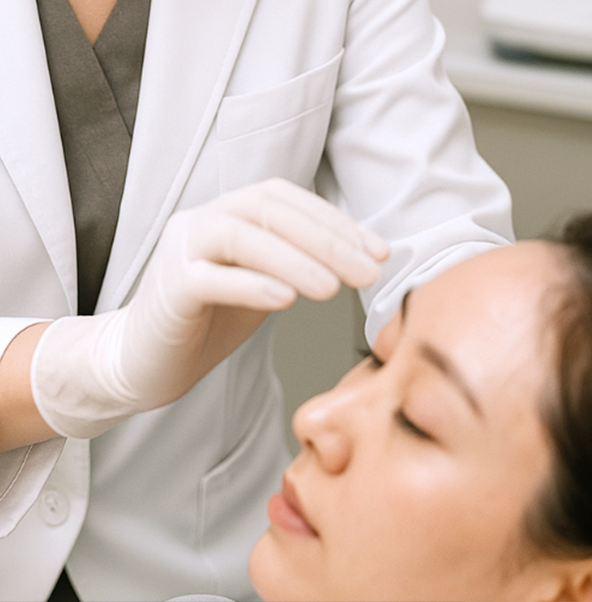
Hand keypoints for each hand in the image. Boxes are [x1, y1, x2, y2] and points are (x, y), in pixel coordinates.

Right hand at [31, 179, 388, 437]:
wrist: (145, 359)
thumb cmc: (209, 319)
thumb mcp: (262, 283)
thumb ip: (294, 263)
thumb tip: (357, 259)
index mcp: (230, 215)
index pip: (287, 201)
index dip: (336, 222)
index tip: (378, 251)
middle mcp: (203, 221)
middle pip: (267, 212)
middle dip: (325, 239)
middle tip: (368, 271)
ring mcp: (181, 252)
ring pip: (240, 238)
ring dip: (294, 259)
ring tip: (333, 290)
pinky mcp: (168, 289)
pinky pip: (209, 280)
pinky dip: (250, 286)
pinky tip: (286, 300)